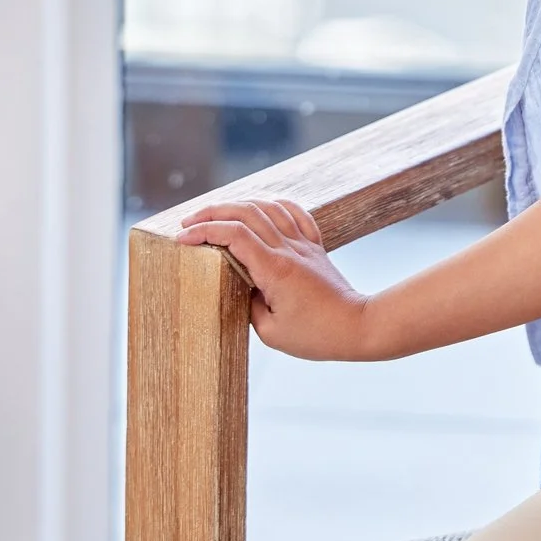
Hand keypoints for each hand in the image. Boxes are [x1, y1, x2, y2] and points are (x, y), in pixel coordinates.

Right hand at [174, 200, 377, 361]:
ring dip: (238, 204)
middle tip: (188, 222)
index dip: (204, 232)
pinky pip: (295, 213)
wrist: (357, 327)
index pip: (233, 235)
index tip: (182, 239)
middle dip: (212, 212)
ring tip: (217, 213)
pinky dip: (273, 204)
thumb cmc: (316, 335)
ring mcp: (303, 244)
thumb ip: (248, 305)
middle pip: (246, 212)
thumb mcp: (270, 332)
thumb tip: (240, 287)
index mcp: (274, 269)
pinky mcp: (315, 247)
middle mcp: (288, 249)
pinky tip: (262, 206)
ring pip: (267, 207)